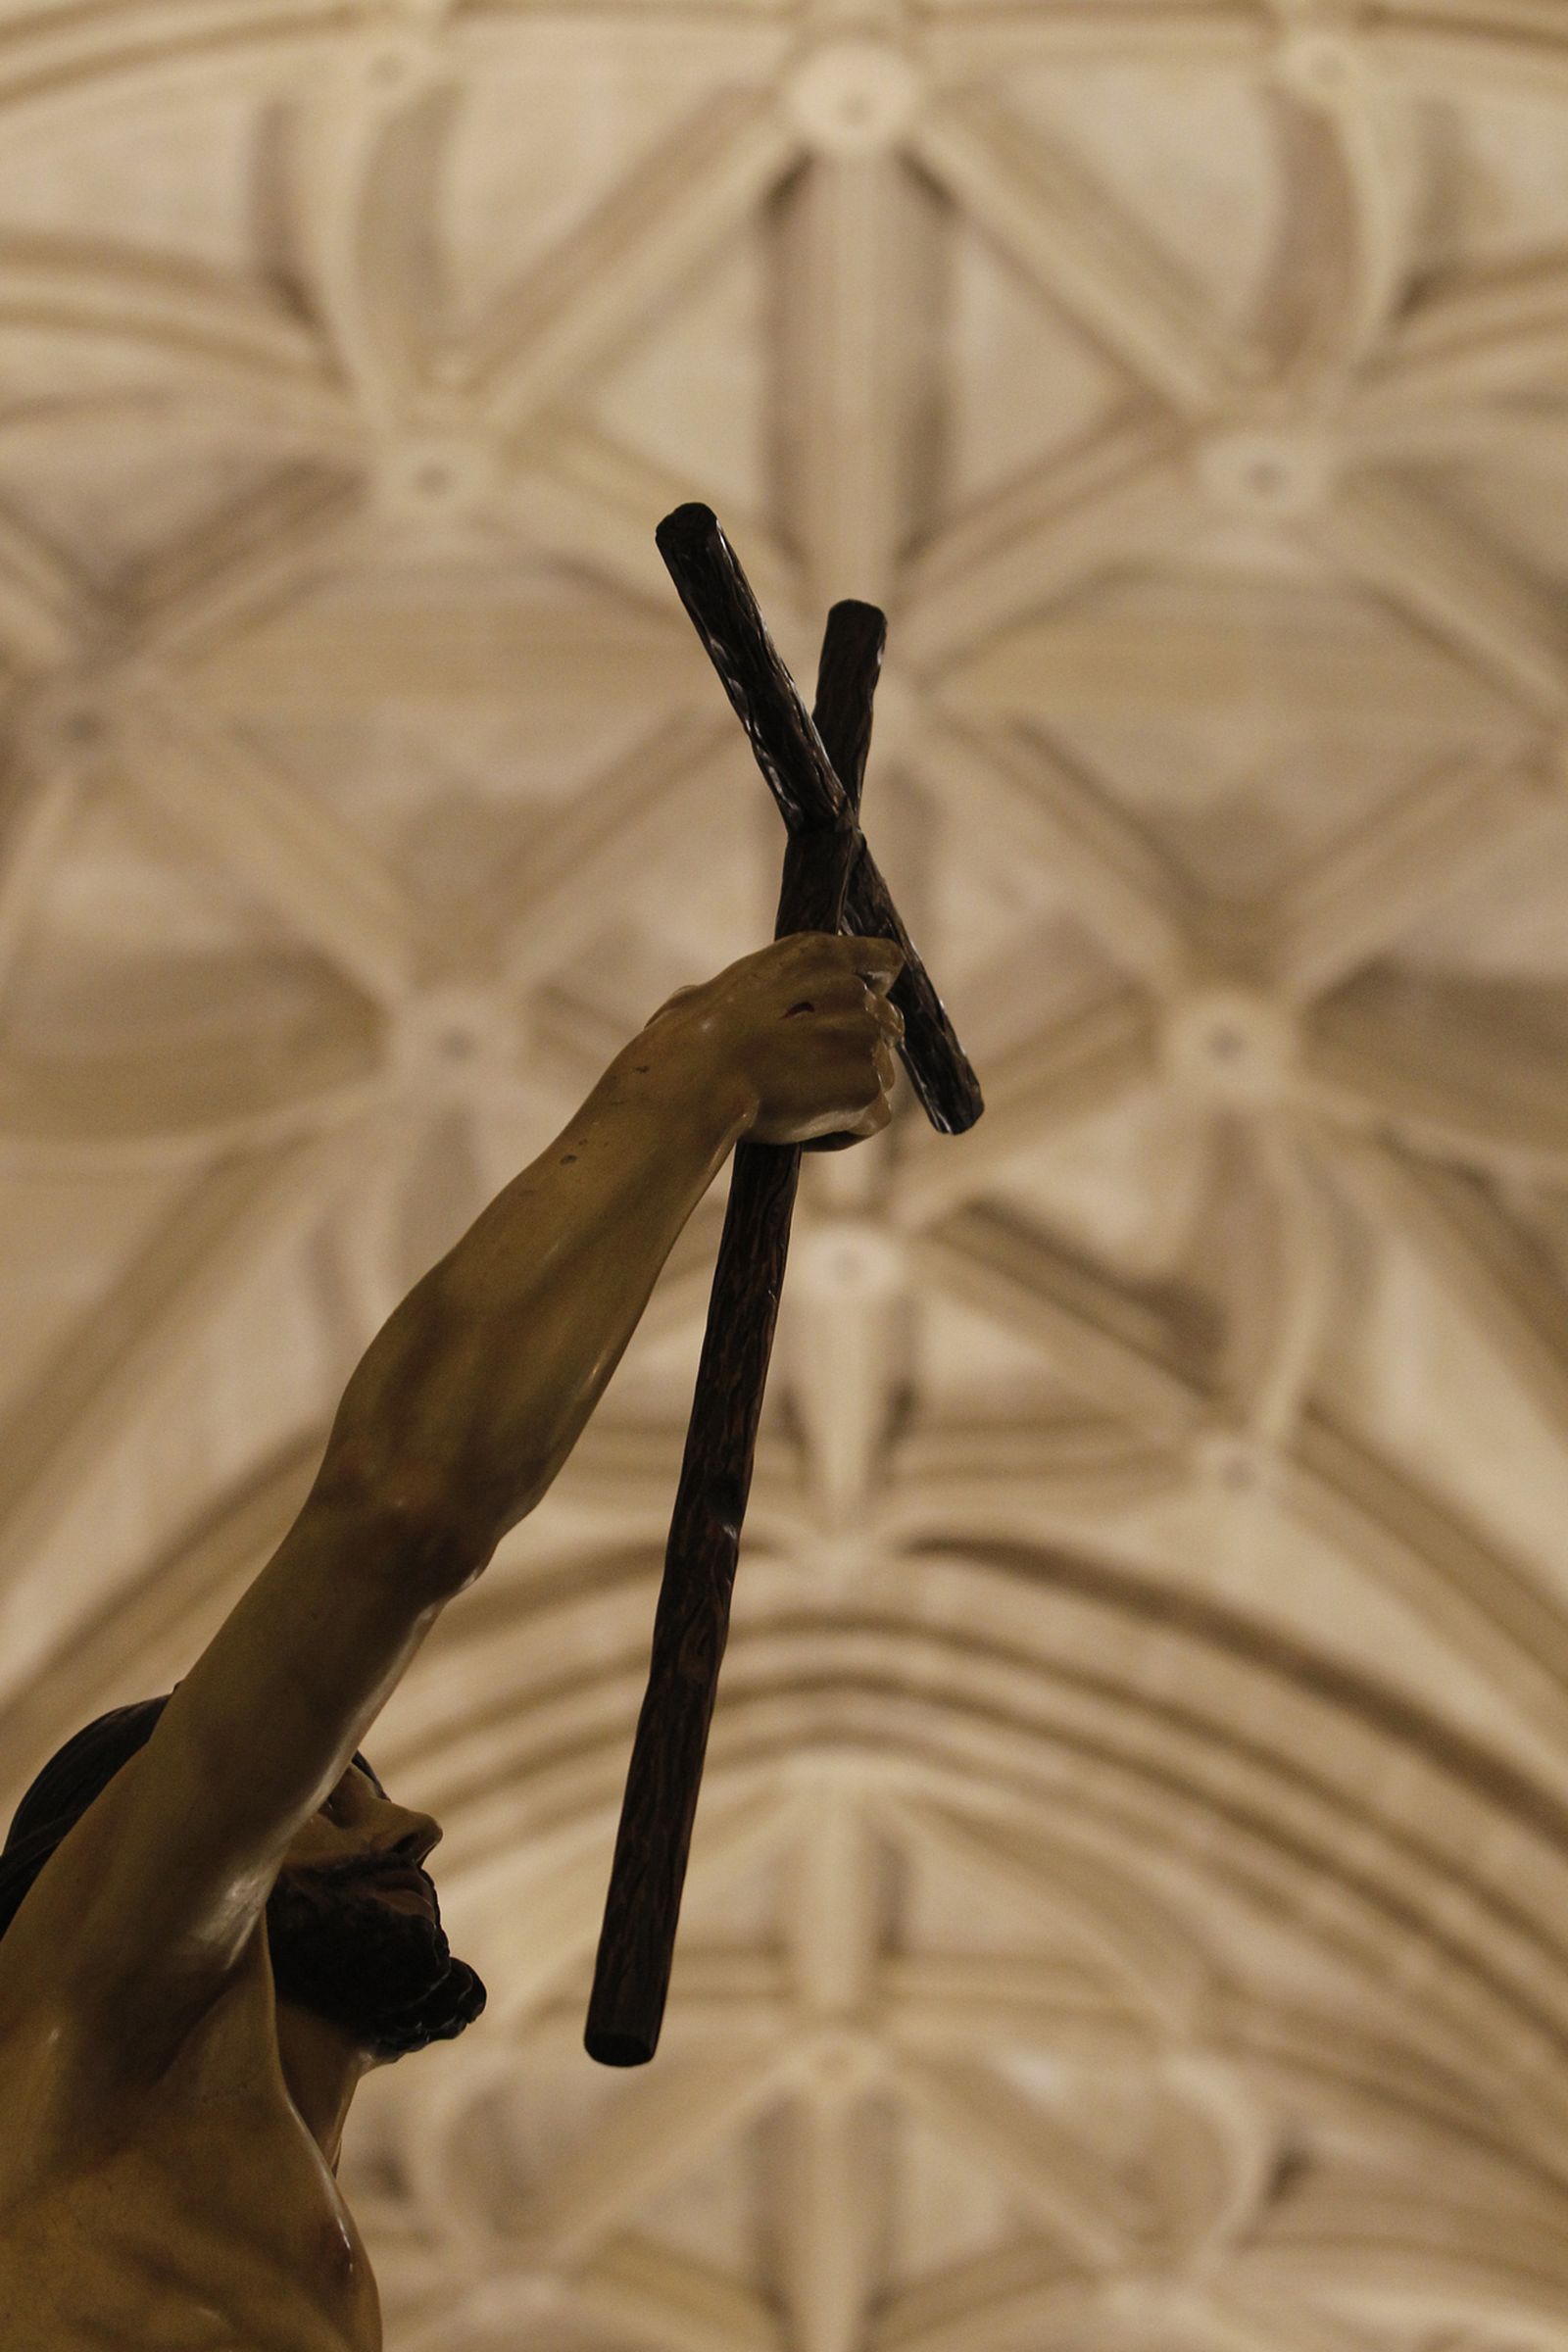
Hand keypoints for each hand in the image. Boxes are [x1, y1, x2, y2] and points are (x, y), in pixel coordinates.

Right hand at [645, 932, 906, 1146]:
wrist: (696, 1080)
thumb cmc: (687, 1040)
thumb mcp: (716, 990)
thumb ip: (754, 995)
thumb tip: (721, 1007)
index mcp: (819, 956)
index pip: (884, 961)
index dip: (878, 987)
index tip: (861, 1010)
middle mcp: (853, 991)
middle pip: (885, 1026)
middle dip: (854, 1052)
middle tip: (807, 1077)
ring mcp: (865, 1040)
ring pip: (878, 1075)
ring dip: (845, 1094)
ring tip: (791, 1108)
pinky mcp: (867, 1088)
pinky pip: (872, 1117)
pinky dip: (843, 1131)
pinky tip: (801, 1133)